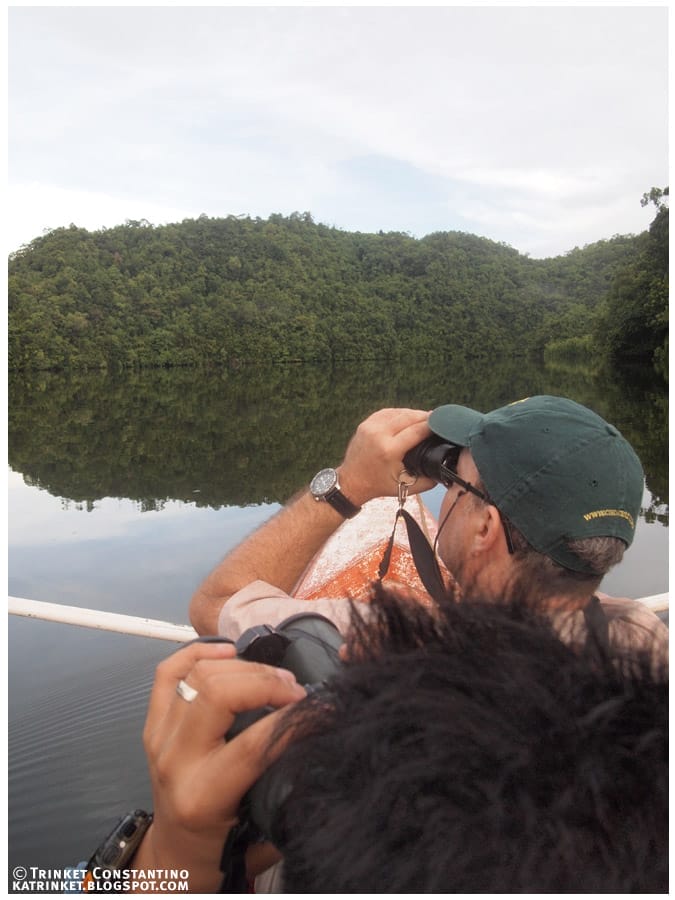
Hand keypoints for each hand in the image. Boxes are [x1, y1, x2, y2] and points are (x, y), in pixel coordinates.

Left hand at [137, 640, 305, 890]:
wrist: (175, 856)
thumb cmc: (222, 844)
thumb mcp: (260, 829)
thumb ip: (286, 785)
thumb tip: (319, 736)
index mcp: (203, 795)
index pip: (252, 743)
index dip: (293, 719)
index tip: (322, 708)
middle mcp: (175, 761)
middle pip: (219, 693)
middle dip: (267, 682)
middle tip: (296, 691)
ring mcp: (158, 737)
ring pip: (198, 675)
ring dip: (244, 666)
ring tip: (274, 676)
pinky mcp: (152, 723)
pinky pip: (169, 672)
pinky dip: (199, 652)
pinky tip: (229, 651)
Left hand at [338, 408, 436, 504]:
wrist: (352, 481)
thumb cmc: (379, 485)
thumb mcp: (406, 487)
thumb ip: (428, 481)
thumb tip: (445, 470)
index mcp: (389, 450)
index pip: (416, 431)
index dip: (432, 426)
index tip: (443, 425)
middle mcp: (378, 434)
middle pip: (408, 417)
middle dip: (425, 417)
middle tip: (438, 419)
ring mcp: (370, 426)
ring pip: (398, 412)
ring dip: (413, 414)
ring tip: (425, 418)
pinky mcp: (366, 423)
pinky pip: (388, 412)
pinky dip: (400, 414)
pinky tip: (408, 417)